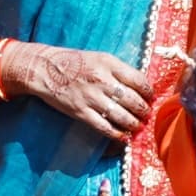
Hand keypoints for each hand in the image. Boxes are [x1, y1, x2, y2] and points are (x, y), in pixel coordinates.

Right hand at [16, 44, 150, 142]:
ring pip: (122, 116)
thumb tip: (140, 86)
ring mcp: (92, 97)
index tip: (151, 98)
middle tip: (147, 115)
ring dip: (134, 124)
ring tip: (138, 126)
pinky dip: (117, 134)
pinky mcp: (81, 112)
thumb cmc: (74, 61)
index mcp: (109, 64)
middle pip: (133, 100)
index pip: (139, 80)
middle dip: (144, 111)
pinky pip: (104, 127)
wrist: (45, 68)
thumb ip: (118, 70)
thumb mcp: (100, 58)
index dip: (149, 92)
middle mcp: (102, 80)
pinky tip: (123, 137)